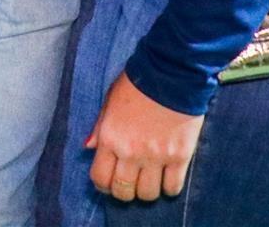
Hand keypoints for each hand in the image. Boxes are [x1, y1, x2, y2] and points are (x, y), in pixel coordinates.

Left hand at [87, 71, 203, 202]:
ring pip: (148, 194)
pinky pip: (173, 187)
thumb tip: (88, 147)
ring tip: (148, 180)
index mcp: (110, 138)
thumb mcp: (110, 101)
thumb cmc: (137, 84)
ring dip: (147, 191)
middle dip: (124, 191)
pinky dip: (169, 188)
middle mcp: (131, 152)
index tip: (108, 182)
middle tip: (129, 183)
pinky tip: (166, 178)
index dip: (103, 185)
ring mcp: (156, 156)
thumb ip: (99, 127)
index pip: (100, 178)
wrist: (171, 74)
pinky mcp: (180, 156)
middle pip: (123, 191)